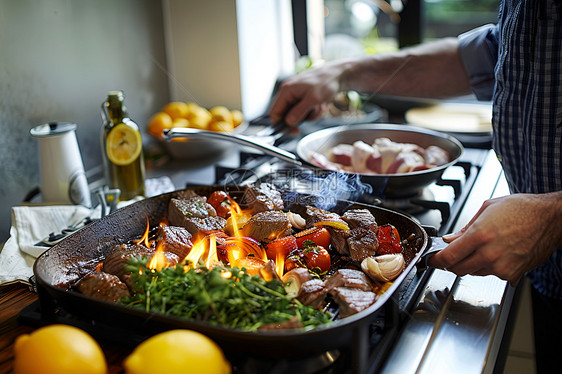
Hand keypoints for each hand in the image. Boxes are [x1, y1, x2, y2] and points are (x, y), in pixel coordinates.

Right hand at [269, 61, 344, 125]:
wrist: (338, 74)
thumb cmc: (326, 82)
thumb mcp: (313, 99)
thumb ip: (299, 112)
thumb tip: (289, 122)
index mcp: (287, 90)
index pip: (275, 112)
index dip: (281, 124)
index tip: (293, 131)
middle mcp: (289, 92)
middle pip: (287, 115)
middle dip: (301, 118)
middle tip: (312, 114)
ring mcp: (296, 95)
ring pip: (298, 114)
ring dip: (310, 115)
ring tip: (319, 106)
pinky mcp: (304, 97)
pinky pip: (305, 111)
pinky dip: (314, 111)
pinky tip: (322, 104)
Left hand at [429, 192, 561, 284]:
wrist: (551, 218)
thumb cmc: (522, 209)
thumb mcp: (487, 209)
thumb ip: (465, 228)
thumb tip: (450, 239)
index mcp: (480, 235)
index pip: (449, 257)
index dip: (436, 261)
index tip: (432, 260)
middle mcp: (490, 254)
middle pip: (458, 269)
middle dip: (451, 263)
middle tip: (452, 255)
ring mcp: (502, 266)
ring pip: (473, 273)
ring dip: (470, 264)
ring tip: (481, 248)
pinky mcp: (512, 274)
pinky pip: (491, 275)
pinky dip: (488, 268)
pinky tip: (496, 254)